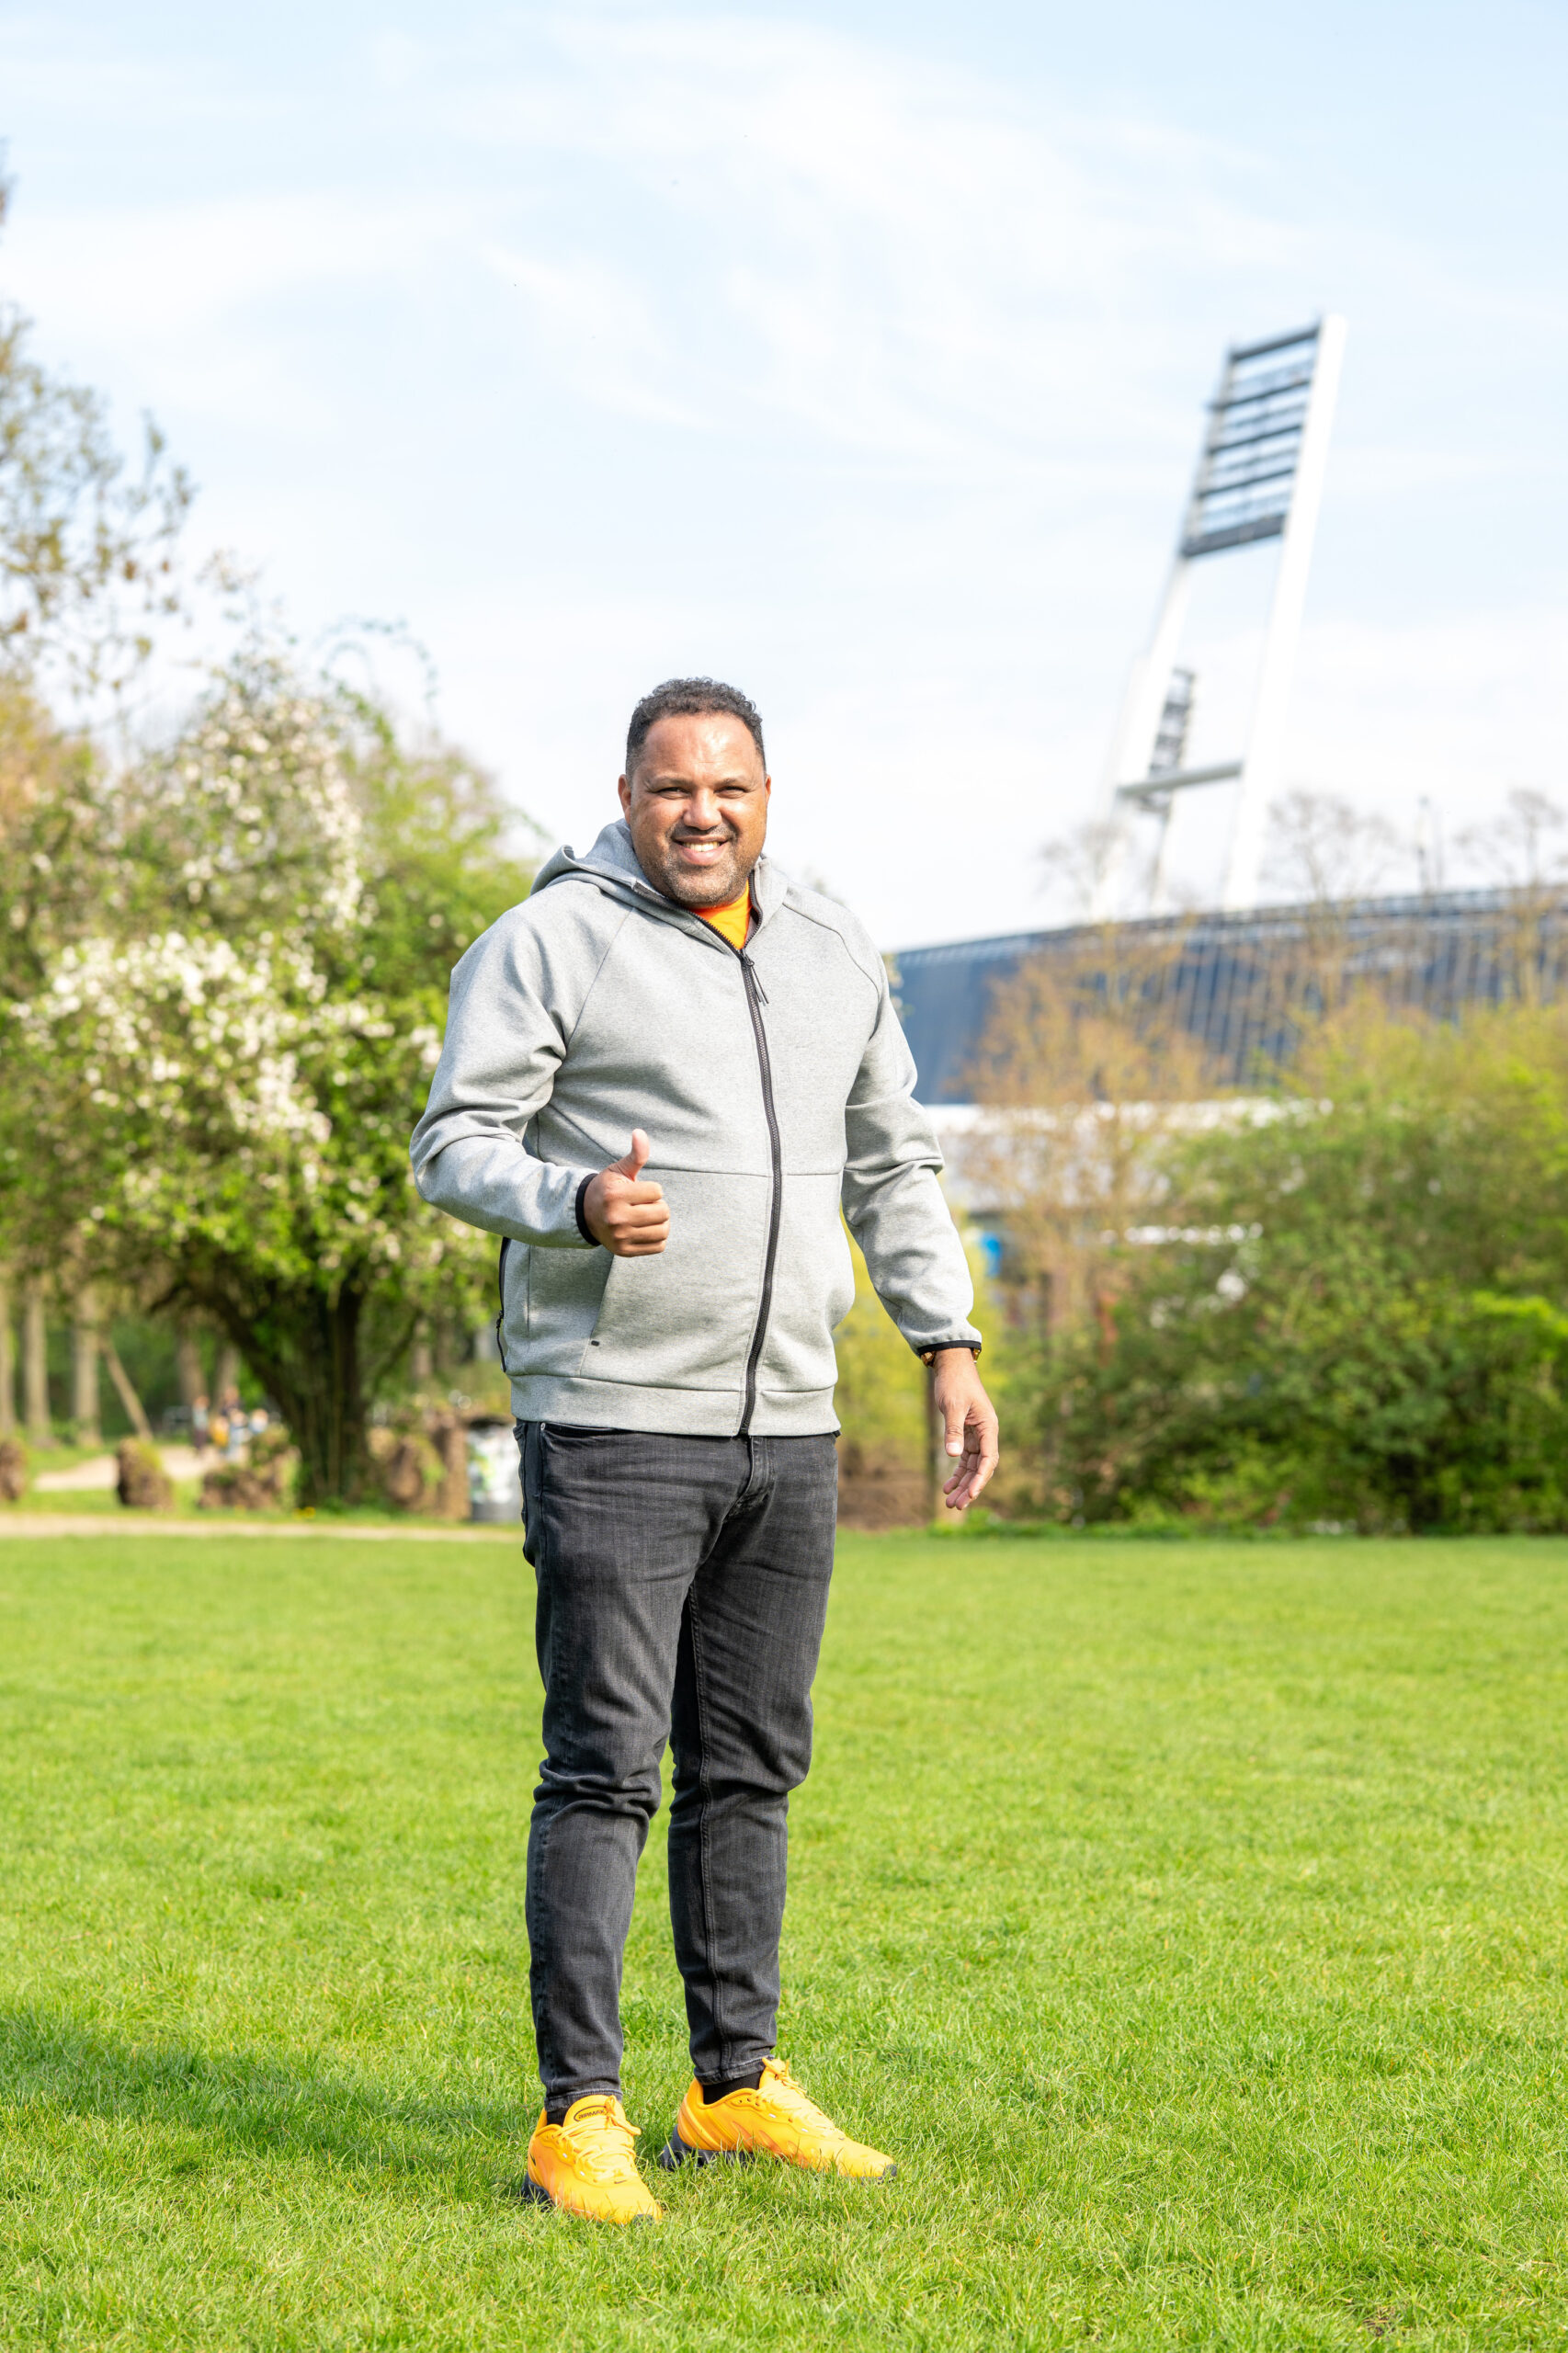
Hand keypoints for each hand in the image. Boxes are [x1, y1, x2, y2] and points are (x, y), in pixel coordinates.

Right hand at [582, 1129, 669, 1256]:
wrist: (586, 1215)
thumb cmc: (608, 1189)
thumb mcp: (619, 1169)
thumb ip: (635, 1154)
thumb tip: (640, 1133)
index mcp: (616, 1195)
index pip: (658, 1191)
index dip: (652, 1189)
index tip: (639, 1191)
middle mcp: (617, 1218)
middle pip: (663, 1212)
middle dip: (658, 1205)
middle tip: (644, 1204)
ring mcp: (620, 1237)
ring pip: (663, 1230)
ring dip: (660, 1222)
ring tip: (647, 1217)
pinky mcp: (625, 1251)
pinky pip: (659, 1246)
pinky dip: (658, 1237)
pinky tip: (646, 1229)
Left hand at [931, 1350, 999, 1511]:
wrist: (952, 1366)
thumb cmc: (954, 1383)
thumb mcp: (952, 1406)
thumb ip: (953, 1430)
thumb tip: (952, 1455)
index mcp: (989, 1427)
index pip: (988, 1460)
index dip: (979, 1480)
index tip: (970, 1495)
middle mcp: (986, 1434)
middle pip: (981, 1468)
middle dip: (969, 1488)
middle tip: (955, 1506)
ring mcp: (977, 1435)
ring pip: (972, 1467)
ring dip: (962, 1484)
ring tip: (949, 1503)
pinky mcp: (967, 1434)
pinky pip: (964, 1459)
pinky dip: (957, 1472)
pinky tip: (947, 1486)